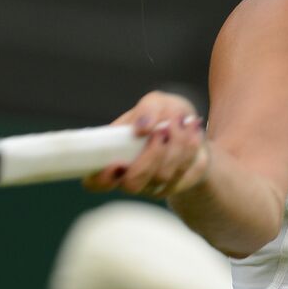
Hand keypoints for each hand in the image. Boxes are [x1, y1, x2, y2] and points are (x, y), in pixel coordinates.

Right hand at [82, 91, 209, 199]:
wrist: (191, 125)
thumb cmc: (163, 114)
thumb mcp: (155, 103)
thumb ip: (147, 110)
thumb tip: (142, 128)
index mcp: (112, 157)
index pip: (95, 182)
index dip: (101, 179)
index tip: (117, 163)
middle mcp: (131, 176)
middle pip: (133, 184)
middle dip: (149, 156)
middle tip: (163, 129)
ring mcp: (154, 185)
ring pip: (162, 177)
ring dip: (174, 146)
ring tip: (182, 121)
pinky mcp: (177, 184)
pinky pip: (184, 174)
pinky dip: (190, 148)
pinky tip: (193, 129)